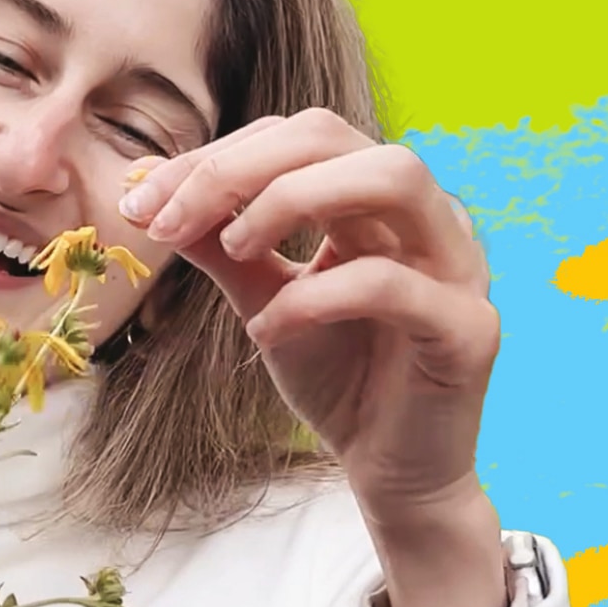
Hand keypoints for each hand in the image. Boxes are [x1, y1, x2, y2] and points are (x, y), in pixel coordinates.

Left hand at [119, 109, 506, 606]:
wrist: (391, 472)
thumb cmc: (337, 376)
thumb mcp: (263, 300)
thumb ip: (219, 247)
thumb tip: (147, 195)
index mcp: (376, 198)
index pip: (294, 137)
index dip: (213, 157)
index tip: (140, 202)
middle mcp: (425, 214)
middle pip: (334, 135)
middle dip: (237, 168)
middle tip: (168, 219)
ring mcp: (458, 264)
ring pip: (393, 176)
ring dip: (293, 199)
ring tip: (233, 249)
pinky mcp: (467, 327)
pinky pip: (391, 285)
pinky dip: (314, 298)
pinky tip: (266, 330)